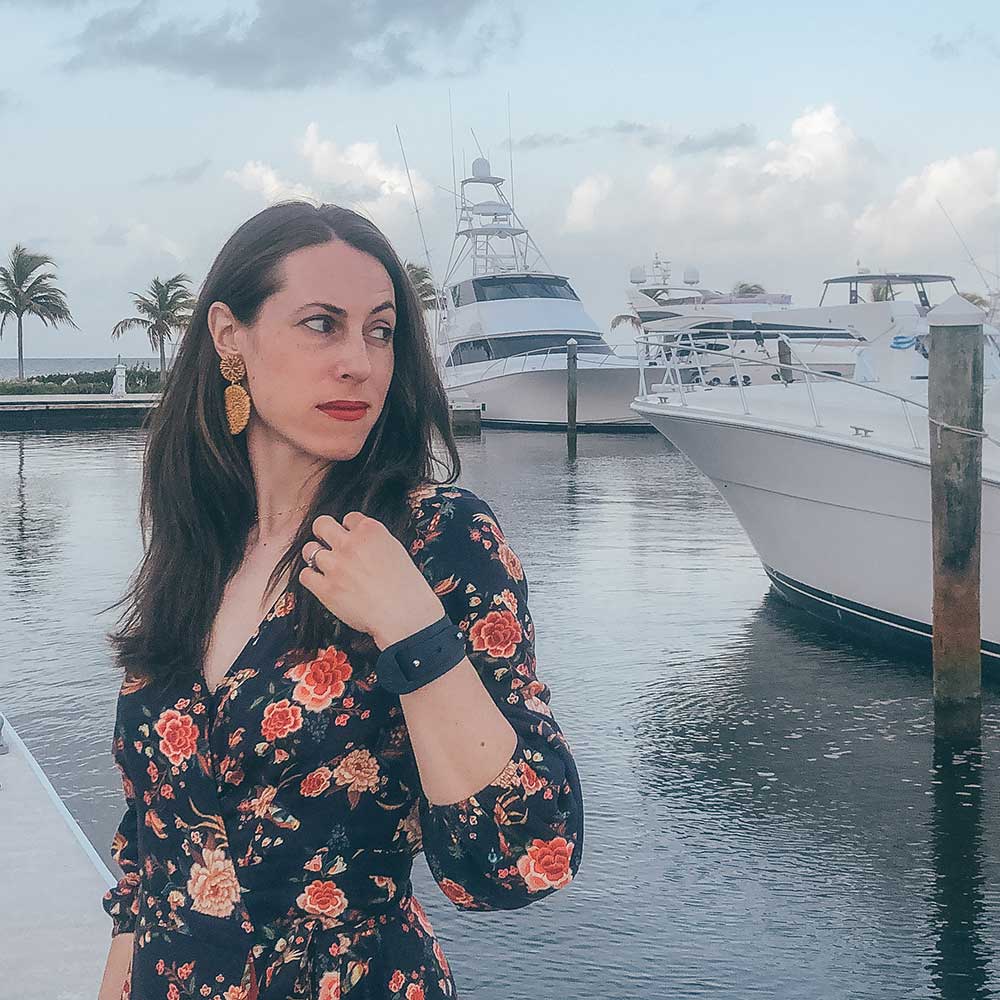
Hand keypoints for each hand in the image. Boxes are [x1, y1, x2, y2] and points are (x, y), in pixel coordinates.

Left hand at [300, 512, 445, 649]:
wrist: (404, 615)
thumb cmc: (407, 588)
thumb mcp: (396, 551)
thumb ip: (375, 542)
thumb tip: (360, 543)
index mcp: (370, 531)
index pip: (349, 518)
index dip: (349, 529)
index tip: (351, 539)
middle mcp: (350, 544)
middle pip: (321, 524)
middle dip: (322, 532)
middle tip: (327, 543)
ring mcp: (335, 566)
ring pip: (309, 549)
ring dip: (315, 557)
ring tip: (325, 566)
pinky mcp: (325, 588)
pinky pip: (305, 575)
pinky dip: (311, 578)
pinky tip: (321, 582)